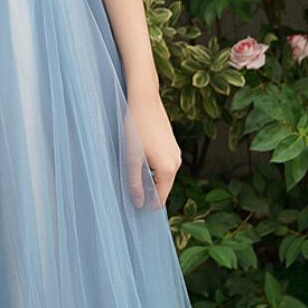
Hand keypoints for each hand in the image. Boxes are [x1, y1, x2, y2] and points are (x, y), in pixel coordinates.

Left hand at [124, 91, 181, 208]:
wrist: (145, 100)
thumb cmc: (136, 126)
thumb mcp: (131, 156)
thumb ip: (134, 182)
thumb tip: (138, 203)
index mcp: (168, 169)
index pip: (161, 198)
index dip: (148, 205)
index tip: (134, 207)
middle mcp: (176, 163)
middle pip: (163, 187)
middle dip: (149, 192)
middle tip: (131, 190)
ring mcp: (176, 153)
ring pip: (164, 175)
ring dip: (151, 178)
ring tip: (133, 173)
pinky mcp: (172, 144)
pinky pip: (165, 163)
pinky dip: (154, 167)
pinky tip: (141, 158)